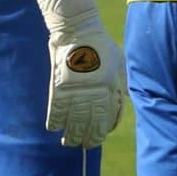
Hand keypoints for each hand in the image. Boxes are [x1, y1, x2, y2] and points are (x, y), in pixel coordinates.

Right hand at [33, 0, 125, 147]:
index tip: (98, 139)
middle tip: (82, 146)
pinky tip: (54, 128)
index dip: (101, 132)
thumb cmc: (102, 44)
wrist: (78, 29)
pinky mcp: (58, 86)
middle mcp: (93, 93)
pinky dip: (54, 121)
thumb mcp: (119, 64)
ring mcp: (75, 91)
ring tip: (67, 142)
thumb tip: (122, 101)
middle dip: (86, 139)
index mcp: (109, 89)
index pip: (106, 119)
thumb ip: (120, 84)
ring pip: (72, 121)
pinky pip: (55, 110)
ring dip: (70, 135)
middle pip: (88, 124)